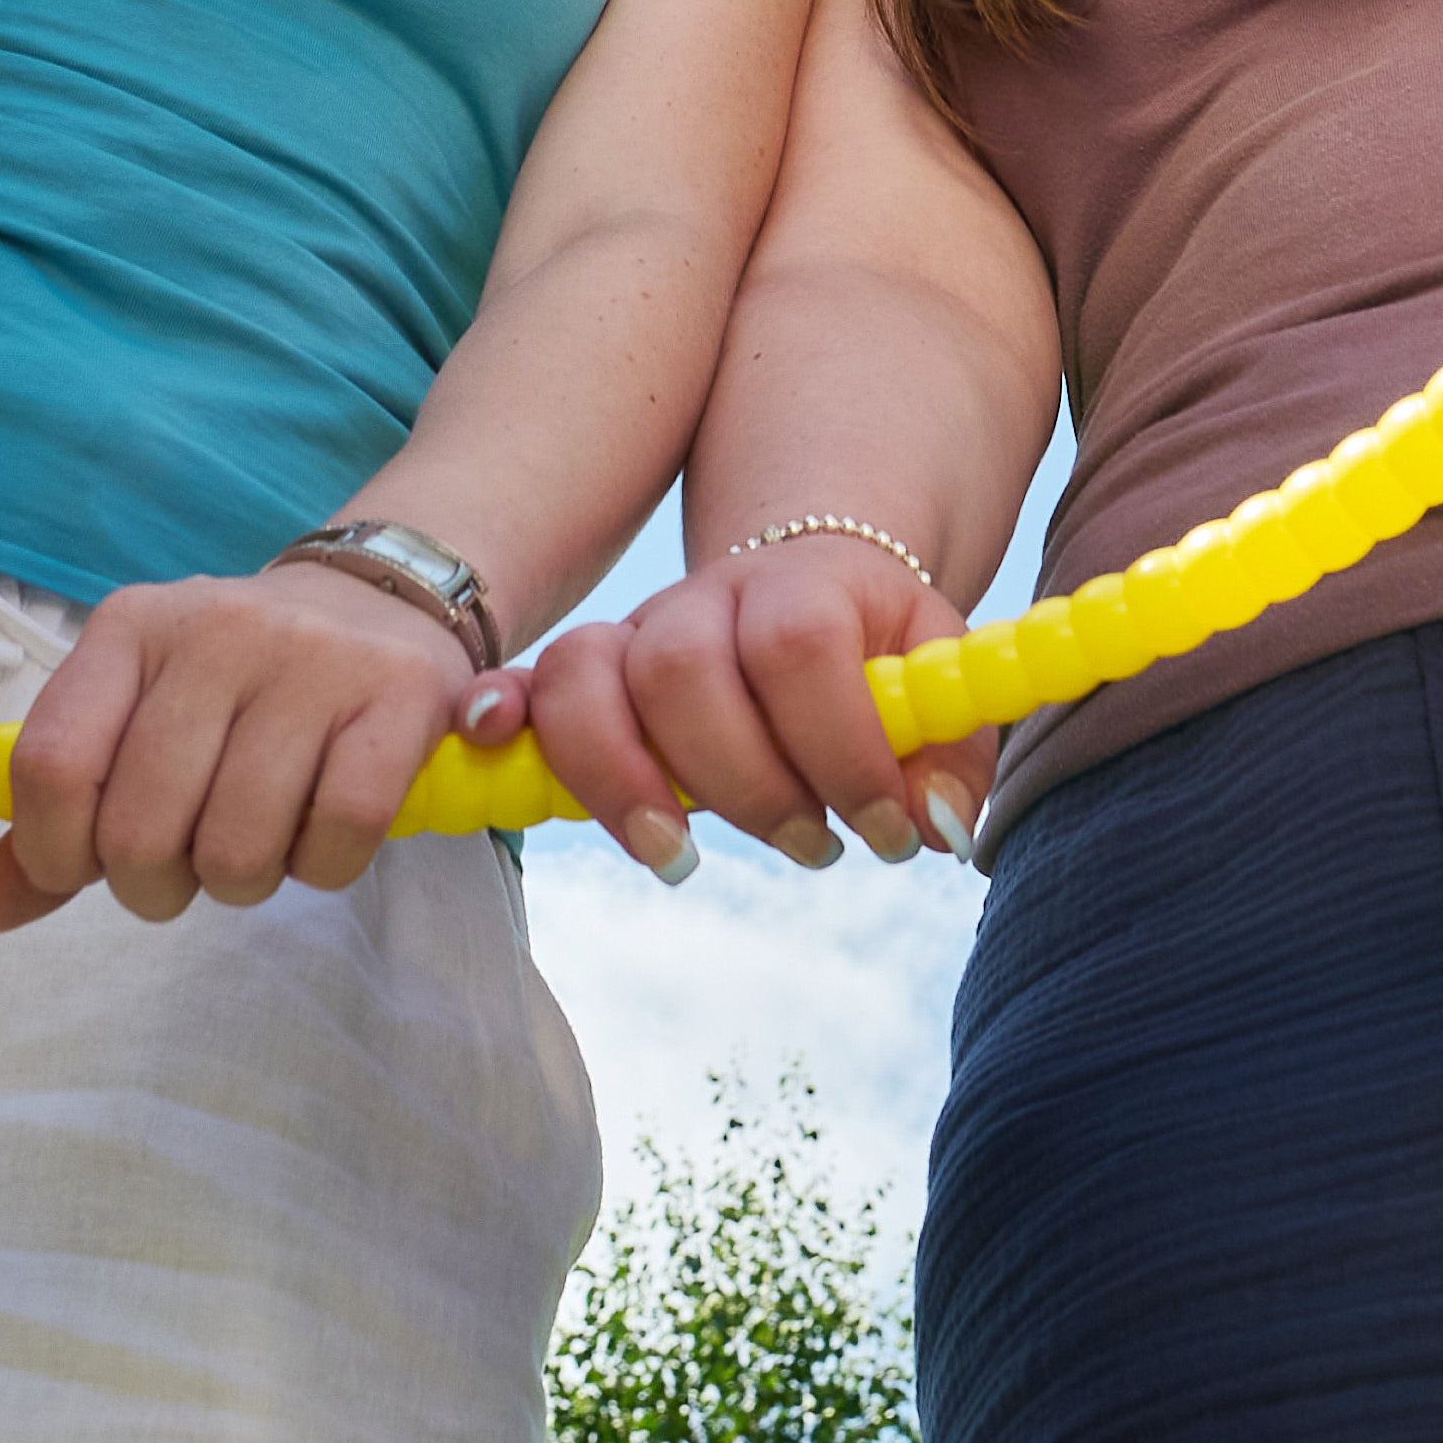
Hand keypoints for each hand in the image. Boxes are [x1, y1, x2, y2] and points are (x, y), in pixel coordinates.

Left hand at [0, 564, 479, 932]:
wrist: (378, 605)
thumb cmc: (238, 688)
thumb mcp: (135, 722)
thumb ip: (56, 820)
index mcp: (129, 629)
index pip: (50, 768)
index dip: (54, 853)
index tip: (87, 869)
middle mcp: (213, 630)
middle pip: (139, 830)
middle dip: (156, 885)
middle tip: (189, 862)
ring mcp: (310, 659)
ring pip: (236, 847)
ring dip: (242, 881)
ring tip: (260, 840)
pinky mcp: (397, 695)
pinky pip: (337, 835)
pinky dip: (322, 866)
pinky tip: (321, 832)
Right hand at [468, 531, 982, 881]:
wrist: (809, 586)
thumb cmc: (873, 651)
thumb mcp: (933, 679)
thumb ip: (951, 751)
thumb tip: (938, 830)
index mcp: (802, 585)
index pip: (799, 648)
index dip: (840, 749)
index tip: (885, 831)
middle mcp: (705, 600)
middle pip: (683, 668)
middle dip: (742, 782)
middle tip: (809, 847)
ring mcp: (637, 633)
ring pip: (590, 676)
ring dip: (624, 780)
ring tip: (681, 858)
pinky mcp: (588, 676)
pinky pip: (525, 684)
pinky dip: (502, 714)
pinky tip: (490, 749)